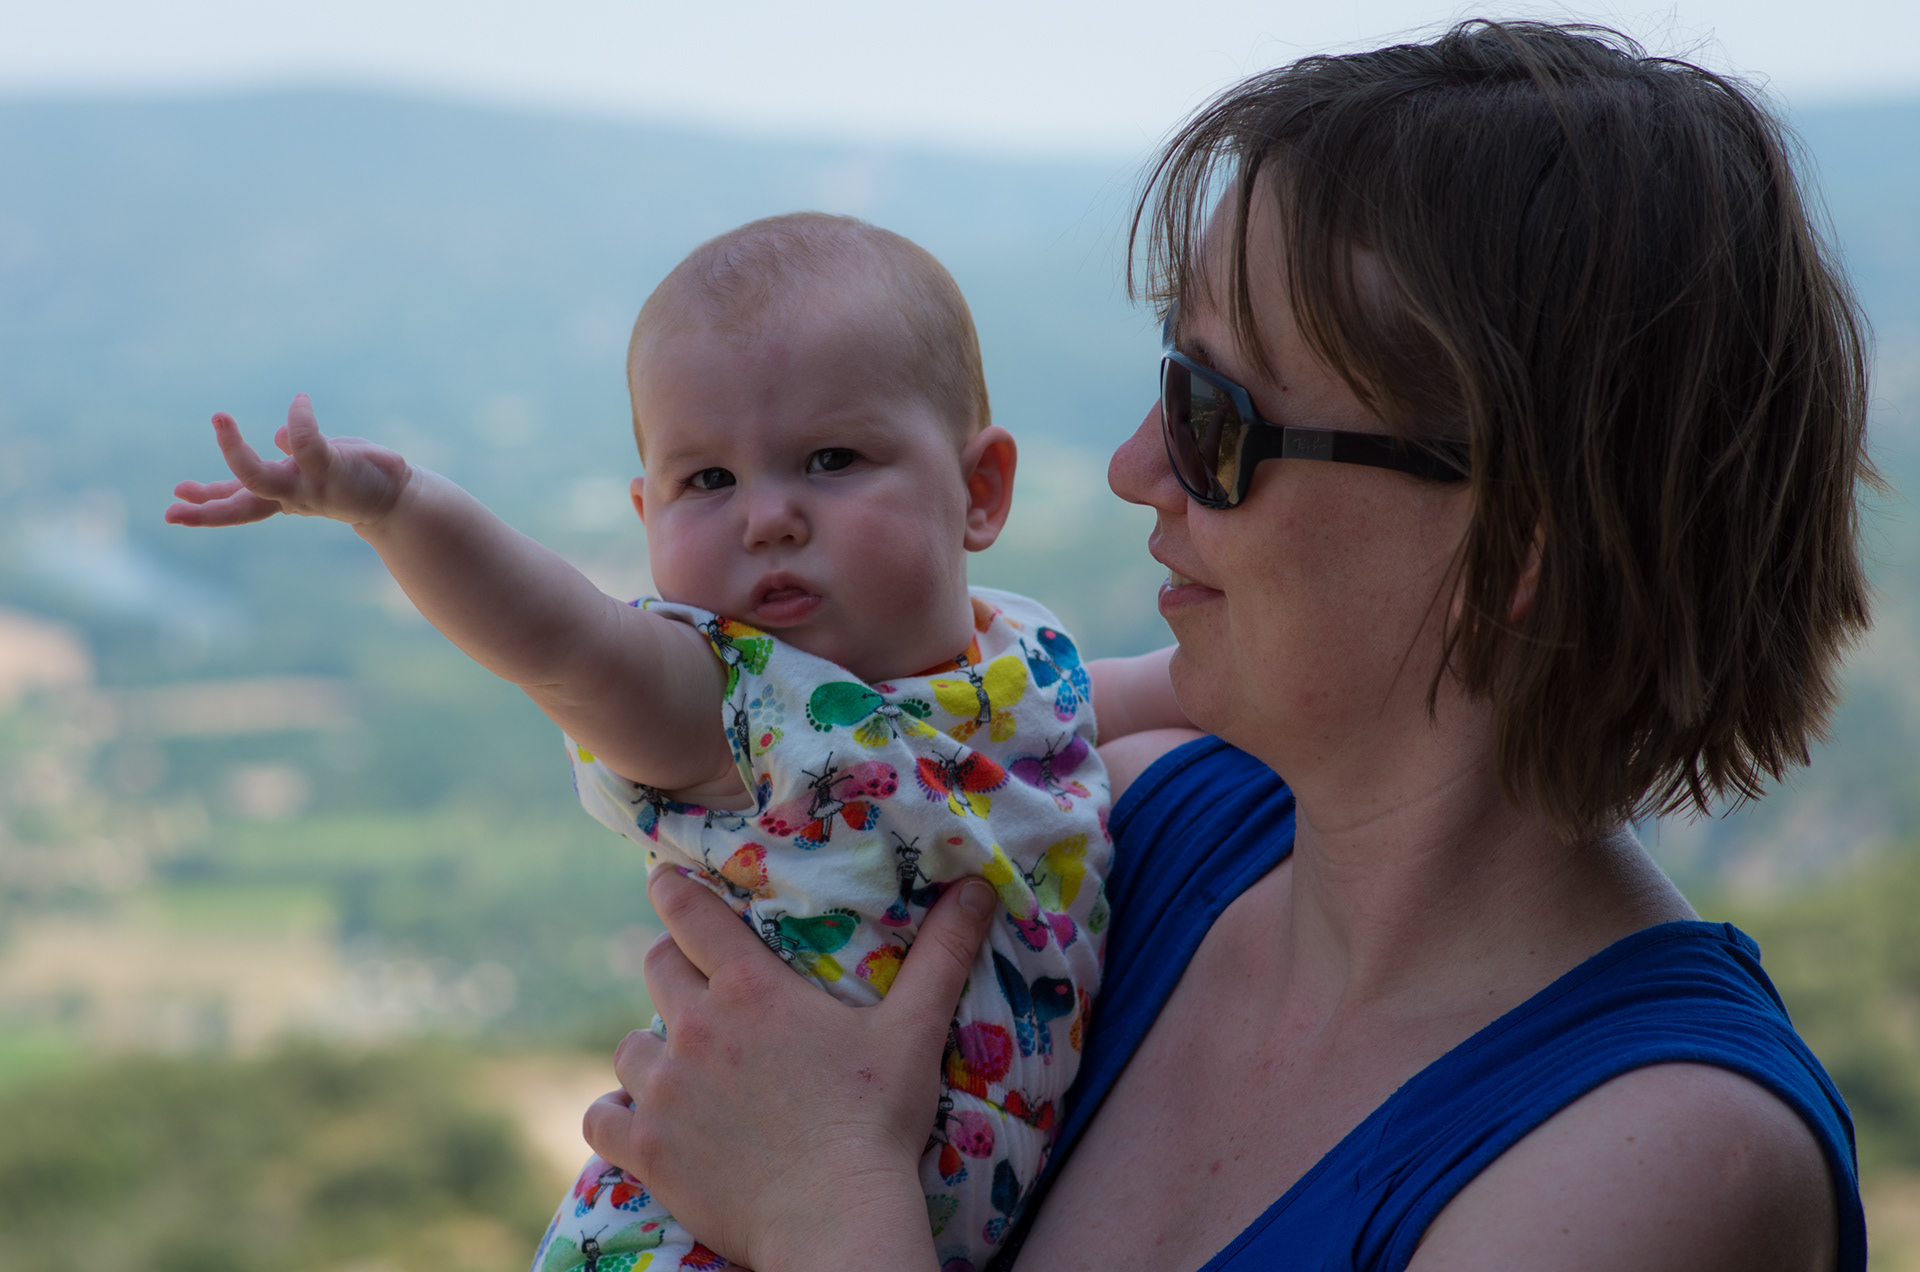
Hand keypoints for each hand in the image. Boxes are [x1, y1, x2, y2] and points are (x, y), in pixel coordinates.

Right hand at [166, 394, 411, 527]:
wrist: (398, 497)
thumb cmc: (355, 477)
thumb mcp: (315, 468)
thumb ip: (291, 459)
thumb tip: (277, 437)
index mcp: (281, 495)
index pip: (238, 502)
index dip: (207, 502)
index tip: (176, 497)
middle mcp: (291, 496)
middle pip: (241, 505)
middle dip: (207, 505)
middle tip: (172, 504)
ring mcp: (309, 488)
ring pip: (261, 479)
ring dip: (235, 452)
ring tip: (218, 417)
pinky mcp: (331, 471)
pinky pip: (305, 443)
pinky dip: (298, 421)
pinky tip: (300, 400)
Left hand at [583, 868, 998, 1271]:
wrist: (835, 1218)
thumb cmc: (877, 1123)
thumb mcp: (915, 1031)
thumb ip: (941, 954)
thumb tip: (979, 888)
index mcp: (751, 989)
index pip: (689, 913)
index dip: (672, 889)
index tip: (664, 879)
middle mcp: (696, 1028)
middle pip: (656, 967)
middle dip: (673, 965)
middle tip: (697, 983)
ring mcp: (664, 1090)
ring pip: (629, 1046)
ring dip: (651, 1048)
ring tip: (678, 1064)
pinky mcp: (647, 1148)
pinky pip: (600, 1116)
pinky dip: (614, 1114)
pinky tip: (634, 1118)